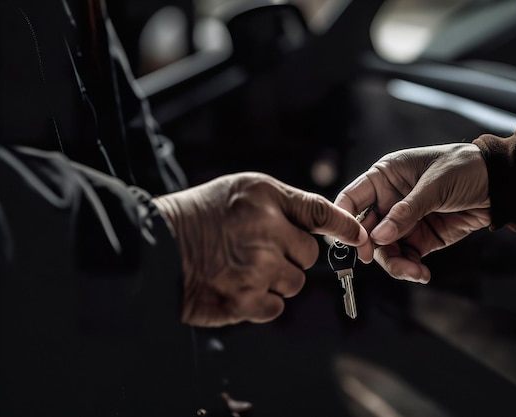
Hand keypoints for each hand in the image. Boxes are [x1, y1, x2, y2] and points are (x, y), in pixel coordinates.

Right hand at [153, 172, 366, 326]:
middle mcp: (266, 232)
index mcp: (266, 200)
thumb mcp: (240, 190)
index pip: (319, 212)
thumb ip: (282, 203)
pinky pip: (275, 307)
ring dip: (276, 279)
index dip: (343, 225)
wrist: (157, 245)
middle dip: (292, 255)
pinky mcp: (245, 301)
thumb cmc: (199, 215)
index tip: (359, 235)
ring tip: (243, 267)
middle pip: (309, 255)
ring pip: (293, 284)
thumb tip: (321, 223)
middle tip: (260, 250)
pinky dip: (261, 301)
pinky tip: (238, 286)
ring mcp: (257, 269)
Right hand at [335, 143, 490, 282]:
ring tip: (414, 272)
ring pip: (385, 249)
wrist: (502, 185)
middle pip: (366, 230)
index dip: (346, 218)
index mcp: (386, 176)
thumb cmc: (466, 168)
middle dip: (371, 248)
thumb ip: (407, 211)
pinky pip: (406, 258)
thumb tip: (379, 236)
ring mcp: (404, 222)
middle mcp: (390, 200)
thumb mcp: (435, 184)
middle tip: (376, 260)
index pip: (352, 198)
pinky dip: (410, 269)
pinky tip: (421, 274)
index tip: (351, 239)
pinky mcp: (421, 239)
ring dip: (395, 264)